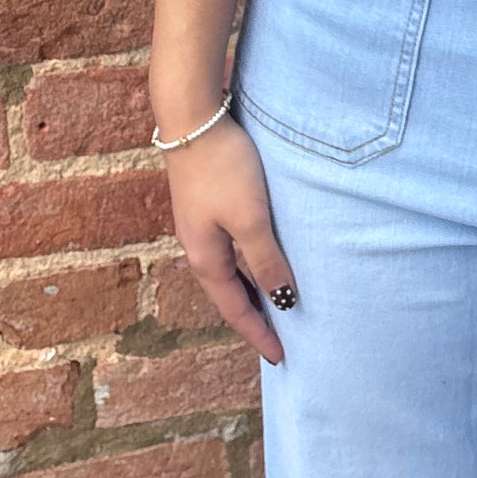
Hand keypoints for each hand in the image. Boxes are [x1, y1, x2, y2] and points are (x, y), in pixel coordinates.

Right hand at [160, 112, 297, 365]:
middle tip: (280, 339)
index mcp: (207, 259)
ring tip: (276, 305)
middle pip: (229, 295)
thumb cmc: (223, 168)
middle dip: (253, 318)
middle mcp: (199, 248)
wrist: (192, 119)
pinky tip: (262, 258)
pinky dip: (248, 264)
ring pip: (230, 271)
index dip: (259, 334)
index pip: (235, 310)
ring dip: (251, 291)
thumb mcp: (251, 218)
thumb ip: (267, 260)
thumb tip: (283, 302)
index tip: (281, 358)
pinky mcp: (207, 204)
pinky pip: (231, 249)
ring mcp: (200, 226)